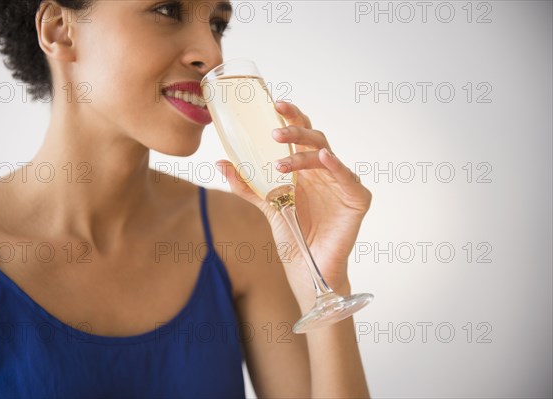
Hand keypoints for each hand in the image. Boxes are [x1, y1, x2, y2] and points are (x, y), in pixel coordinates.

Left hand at [215, 101, 371, 298]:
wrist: (307, 268)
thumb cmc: (293, 234)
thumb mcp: (266, 205)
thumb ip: (246, 184)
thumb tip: (220, 162)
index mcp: (306, 168)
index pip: (301, 134)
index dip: (292, 116)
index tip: (274, 104)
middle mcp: (325, 171)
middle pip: (314, 138)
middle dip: (295, 129)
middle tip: (273, 129)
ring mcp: (342, 183)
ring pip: (326, 155)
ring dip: (303, 154)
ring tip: (280, 163)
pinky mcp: (357, 199)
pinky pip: (348, 178)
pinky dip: (337, 166)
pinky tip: (324, 158)